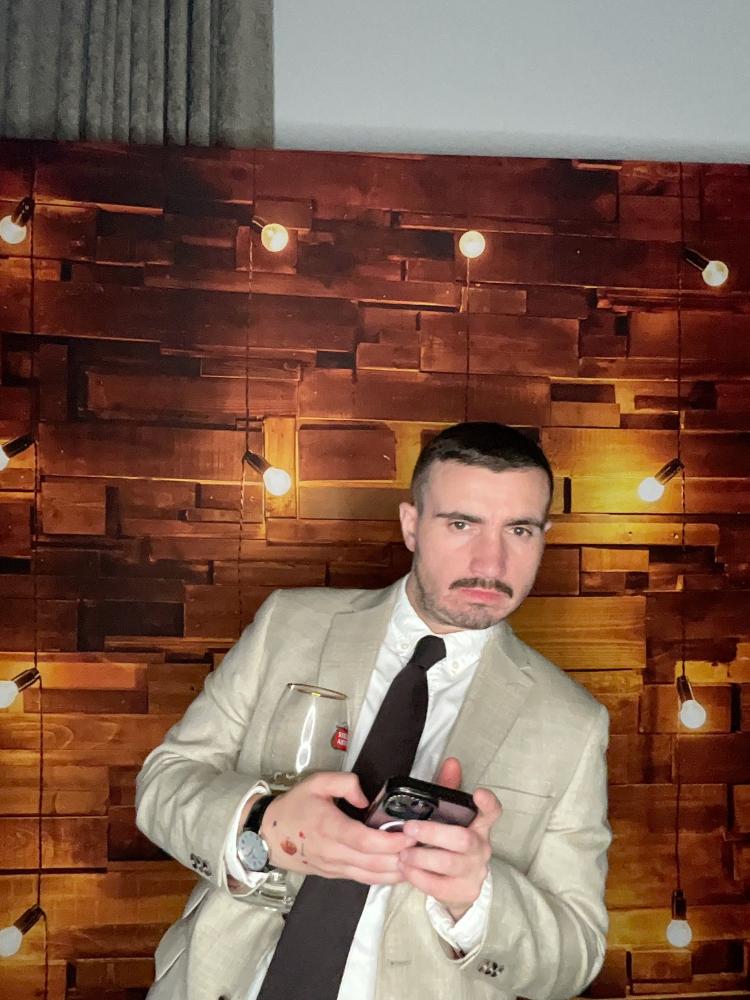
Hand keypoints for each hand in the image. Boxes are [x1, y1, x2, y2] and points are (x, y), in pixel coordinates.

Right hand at [260, 772, 416, 884]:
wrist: (268, 835)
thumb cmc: (295, 806)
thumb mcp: (316, 782)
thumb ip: (344, 782)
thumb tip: (365, 797)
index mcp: (328, 827)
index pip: (362, 840)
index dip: (388, 841)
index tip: (409, 835)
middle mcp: (333, 852)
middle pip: (373, 862)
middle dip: (401, 858)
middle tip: (425, 848)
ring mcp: (334, 867)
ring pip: (371, 876)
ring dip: (396, 872)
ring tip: (419, 862)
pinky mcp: (336, 875)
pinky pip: (363, 879)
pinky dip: (384, 878)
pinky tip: (401, 871)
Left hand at [397, 757, 501, 920]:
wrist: (461, 885)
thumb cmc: (451, 844)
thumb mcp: (451, 817)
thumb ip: (449, 790)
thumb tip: (451, 762)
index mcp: (480, 826)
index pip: (493, 812)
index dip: (488, 803)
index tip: (478, 793)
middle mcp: (481, 848)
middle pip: (463, 840)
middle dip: (433, 833)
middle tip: (408, 829)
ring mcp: (474, 871)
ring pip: (448, 864)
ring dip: (420, 857)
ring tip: (401, 853)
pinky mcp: (462, 891)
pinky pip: (438, 886)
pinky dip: (418, 877)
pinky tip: (405, 869)